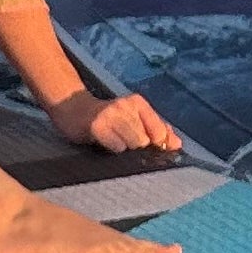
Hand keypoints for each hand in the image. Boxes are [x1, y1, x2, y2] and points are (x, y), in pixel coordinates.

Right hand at [46, 87, 181, 154]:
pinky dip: (114, 149)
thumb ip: (156, 128)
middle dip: (139, 147)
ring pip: (134, 143)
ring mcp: (111, 114)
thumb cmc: (107, 118)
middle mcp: (126, 105)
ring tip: (115, 141)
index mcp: (139, 103)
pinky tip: (106, 143)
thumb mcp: (133, 118)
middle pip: (146, 139)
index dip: (160, 145)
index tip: (152, 150)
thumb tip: (177, 144)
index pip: (160, 129)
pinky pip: (116, 147)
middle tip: (125, 142)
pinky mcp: (97, 126)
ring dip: (126, 149)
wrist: (74, 109)